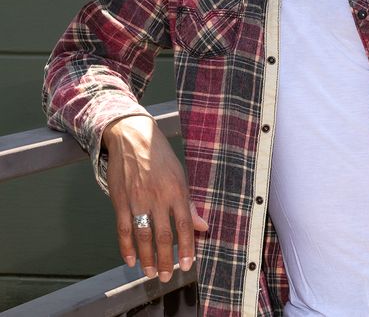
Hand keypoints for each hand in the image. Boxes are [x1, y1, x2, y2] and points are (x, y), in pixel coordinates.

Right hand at [102, 115, 207, 281]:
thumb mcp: (180, 174)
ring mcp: (137, 199)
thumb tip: (202, 226)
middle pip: (163, 235)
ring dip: (148, 258)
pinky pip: (124, 229)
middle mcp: (157, 196)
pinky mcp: (120, 200)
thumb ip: (189, 203)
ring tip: (152, 272)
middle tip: (168, 276)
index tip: (188, 263)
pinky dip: (126, 247)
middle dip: (167, 259)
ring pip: (143, 236)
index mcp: (176, 189)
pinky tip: (131, 260)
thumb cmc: (160, 156)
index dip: (186, 247)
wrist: (133, 136)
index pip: (184, 224)